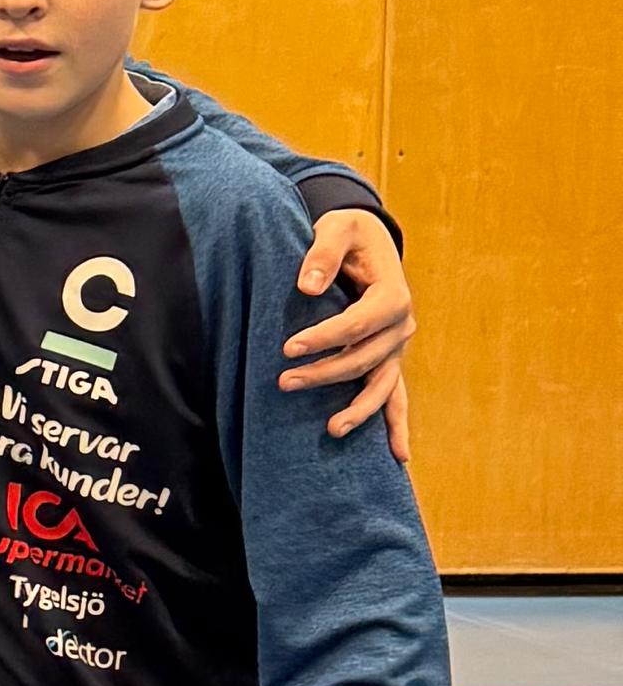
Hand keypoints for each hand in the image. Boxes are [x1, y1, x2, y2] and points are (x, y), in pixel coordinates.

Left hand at [283, 209, 412, 446]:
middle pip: (364, 358)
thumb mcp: (335, 229)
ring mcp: (396, 347)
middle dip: (325, 373)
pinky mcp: (388, 359)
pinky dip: (396, 425)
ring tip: (332, 429)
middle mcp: (401, 326)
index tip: (289, 347)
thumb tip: (306, 288)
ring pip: (382, 385)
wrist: (367, 239)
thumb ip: (321, 255)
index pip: (357, 323)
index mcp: (393, 295)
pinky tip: (398, 456)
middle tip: (284, 381)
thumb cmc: (347, 234)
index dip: (324, 338)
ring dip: (359, 409)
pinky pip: (396, 396)